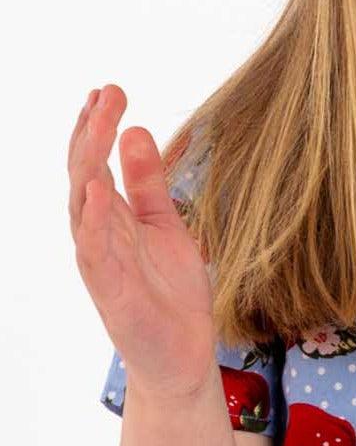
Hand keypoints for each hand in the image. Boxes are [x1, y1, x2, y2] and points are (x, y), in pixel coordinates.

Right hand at [68, 84, 216, 399]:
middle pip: (83, 175)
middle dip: (92, 132)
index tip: (107, 90)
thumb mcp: (166, 223)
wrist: (183, 355)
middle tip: (108, 93)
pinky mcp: (110, 291)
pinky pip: (94, 251)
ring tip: (97, 127)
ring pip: (82, 206)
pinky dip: (94, 220)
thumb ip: (149, 183)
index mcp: (111, 218)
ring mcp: (100, 263)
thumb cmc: (170, 291)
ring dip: (87, 165)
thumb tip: (136, 131)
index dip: (96, 127)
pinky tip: (97, 190)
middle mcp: (98, 236)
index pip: (94, 163)